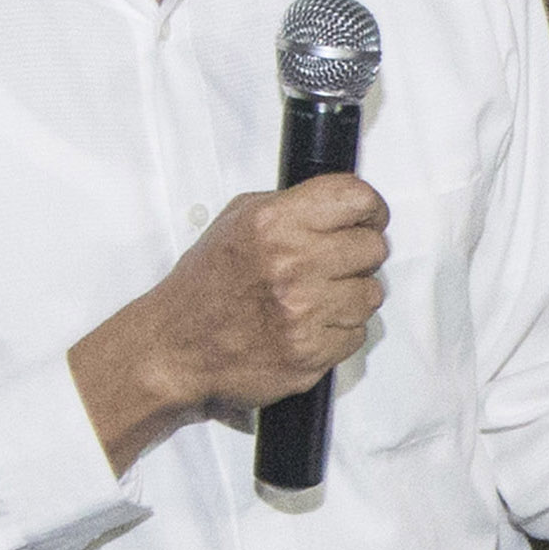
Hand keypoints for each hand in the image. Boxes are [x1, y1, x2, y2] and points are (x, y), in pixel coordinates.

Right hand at [69, 176, 389, 473]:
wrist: (174, 347)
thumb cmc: (205, 286)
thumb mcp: (237, 220)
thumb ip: (293, 206)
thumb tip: (345, 205)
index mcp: (273, 223)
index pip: (356, 198)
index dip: (370, 208)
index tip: (368, 218)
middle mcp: (291, 263)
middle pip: (374, 247)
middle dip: (359, 255)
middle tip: (333, 265)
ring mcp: (303, 311)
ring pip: (371, 294)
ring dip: (350, 297)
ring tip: (314, 299)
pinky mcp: (310, 351)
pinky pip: (357, 334)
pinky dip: (338, 333)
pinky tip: (308, 326)